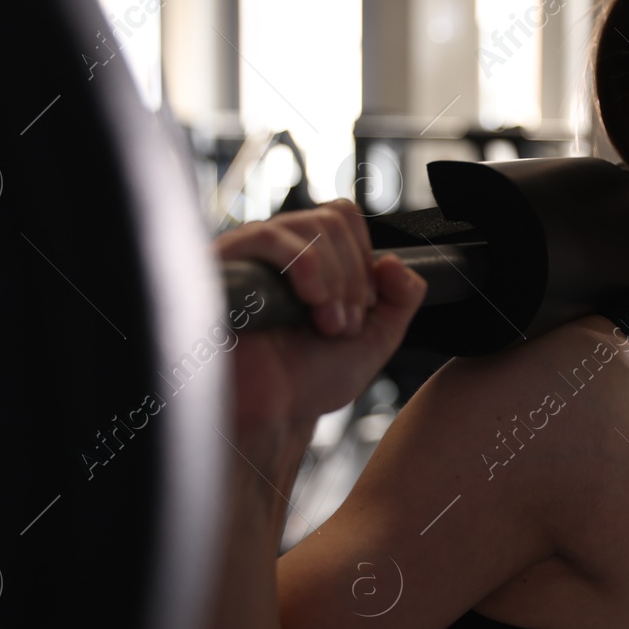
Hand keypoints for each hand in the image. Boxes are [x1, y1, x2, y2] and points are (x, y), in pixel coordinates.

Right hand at [213, 200, 427, 448]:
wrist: (276, 412)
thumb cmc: (312, 379)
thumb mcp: (377, 336)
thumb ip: (402, 297)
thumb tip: (395, 260)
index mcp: (307, 257)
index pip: (343, 216)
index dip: (363, 260)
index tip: (360, 309)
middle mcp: (276, 249)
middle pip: (332, 219)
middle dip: (353, 278)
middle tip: (342, 325)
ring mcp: (249, 253)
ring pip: (309, 226)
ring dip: (335, 280)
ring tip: (327, 324)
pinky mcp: (225, 263)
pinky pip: (270, 237)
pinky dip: (307, 268)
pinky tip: (309, 305)